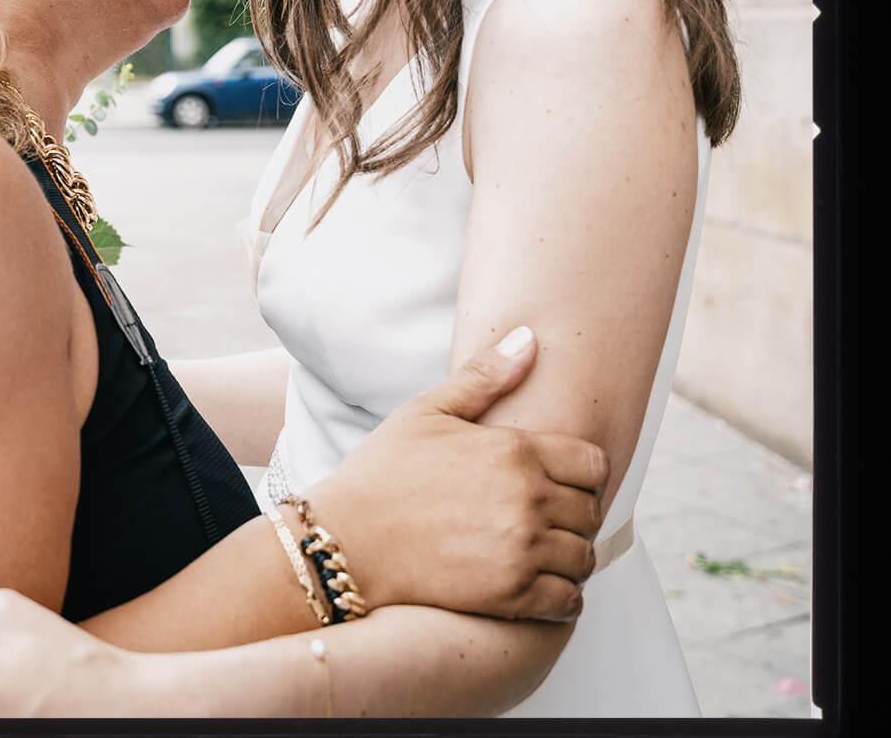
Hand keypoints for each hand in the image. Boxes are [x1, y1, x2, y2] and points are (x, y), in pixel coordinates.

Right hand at [307, 327, 608, 622]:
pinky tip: (532, 585)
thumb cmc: (382, 473)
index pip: (593, 464)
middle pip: (591, 511)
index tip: (555, 482)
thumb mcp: (427, 411)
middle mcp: (528, 497)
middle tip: (540, 518)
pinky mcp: (512, 595)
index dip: (579, 473)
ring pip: (584, 557)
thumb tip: (530, 339)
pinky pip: (568, 601)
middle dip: (571, 514)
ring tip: (536, 551)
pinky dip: (560, 596)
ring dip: (567, 556)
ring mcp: (522, 549)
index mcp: (514, 448)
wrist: (346, 541)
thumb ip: (484, 376)